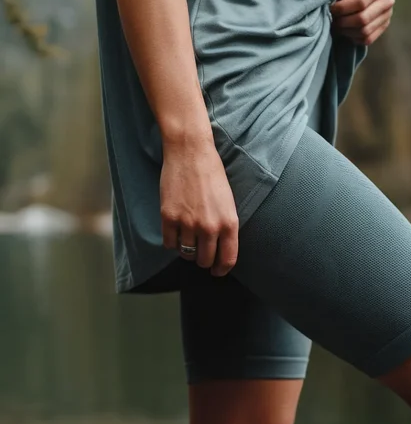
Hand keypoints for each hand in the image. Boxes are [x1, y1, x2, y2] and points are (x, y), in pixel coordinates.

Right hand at [160, 133, 238, 276]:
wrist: (190, 152)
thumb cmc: (212, 175)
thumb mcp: (228, 202)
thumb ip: (225, 226)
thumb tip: (220, 249)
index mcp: (229, 223)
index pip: (227, 260)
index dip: (221, 270)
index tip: (217, 271)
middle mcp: (209, 227)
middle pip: (204, 261)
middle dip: (203, 260)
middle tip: (201, 253)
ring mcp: (188, 223)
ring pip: (186, 254)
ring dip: (187, 250)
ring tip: (188, 238)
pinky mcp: (168, 217)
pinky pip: (169, 243)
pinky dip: (172, 242)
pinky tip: (175, 232)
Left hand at [330, 0, 394, 46]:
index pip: (360, 2)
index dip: (342, 8)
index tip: (331, 8)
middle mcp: (388, 0)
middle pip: (362, 19)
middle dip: (343, 21)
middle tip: (332, 18)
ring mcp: (387, 15)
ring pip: (364, 31)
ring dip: (346, 30)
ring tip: (337, 23)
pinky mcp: (383, 27)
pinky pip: (367, 39)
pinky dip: (353, 37)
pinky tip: (345, 28)